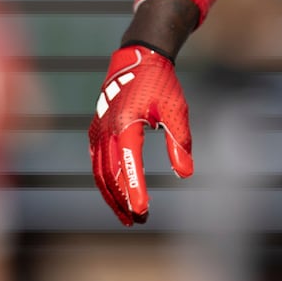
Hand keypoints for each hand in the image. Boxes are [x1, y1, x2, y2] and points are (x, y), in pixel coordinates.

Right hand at [88, 45, 192, 224]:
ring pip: (99, 172)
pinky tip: (115, 195)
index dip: (135, 190)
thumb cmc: (160, 84)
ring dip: (112, 196)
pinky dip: (104, 181)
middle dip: (122, 201)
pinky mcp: (95, 130)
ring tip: (127, 216)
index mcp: (126, 124)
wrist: (138, 59)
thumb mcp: (176, 111)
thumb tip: (185, 174)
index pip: (130, 165)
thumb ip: (180, 143)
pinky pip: (96, 161)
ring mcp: (98, 130)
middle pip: (109, 175)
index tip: (143, 211)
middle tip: (138, 221)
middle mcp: (107, 129)